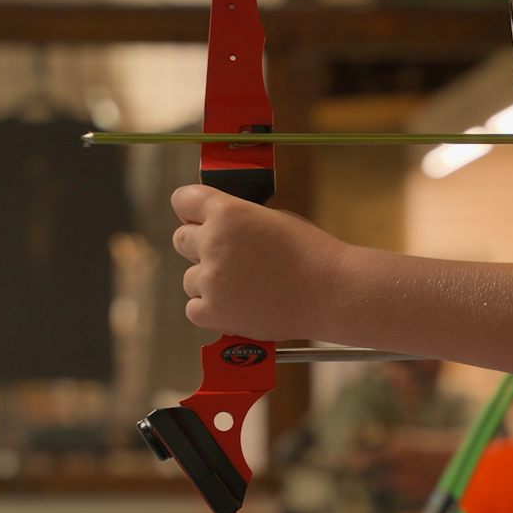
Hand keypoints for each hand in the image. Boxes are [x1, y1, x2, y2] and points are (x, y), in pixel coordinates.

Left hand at [172, 184, 347, 340]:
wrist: (331, 292)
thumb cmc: (310, 254)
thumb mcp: (272, 219)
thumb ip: (238, 221)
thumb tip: (216, 227)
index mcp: (227, 212)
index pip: (182, 200)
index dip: (191, 211)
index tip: (198, 219)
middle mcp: (212, 243)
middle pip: (181, 240)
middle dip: (200, 247)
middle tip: (229, 258)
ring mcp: (211, 280)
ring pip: (189, 279)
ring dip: (209, 282)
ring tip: (244, 287)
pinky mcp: (214, 312)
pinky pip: (194, 309)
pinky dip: (211, 310)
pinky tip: (236, 306)